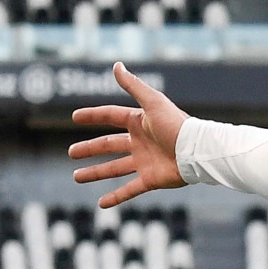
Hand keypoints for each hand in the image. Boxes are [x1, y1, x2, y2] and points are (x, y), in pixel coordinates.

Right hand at [68, 62, 189, 207]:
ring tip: (76, 177)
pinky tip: (100, 204)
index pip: (111, 116)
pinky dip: (115, 197)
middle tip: (71, 152)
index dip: (93, 116)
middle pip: (109, 145)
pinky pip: (129, 190)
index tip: (74, 116)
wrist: (197, 152)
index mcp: (140, 122)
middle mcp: (140, 142)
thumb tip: (117, 65)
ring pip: (114, 168)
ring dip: (95, 173)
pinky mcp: (151, 180)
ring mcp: (144, 162)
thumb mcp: (152, 102)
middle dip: (89, 148)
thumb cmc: (176, 125)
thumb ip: (133, 85)